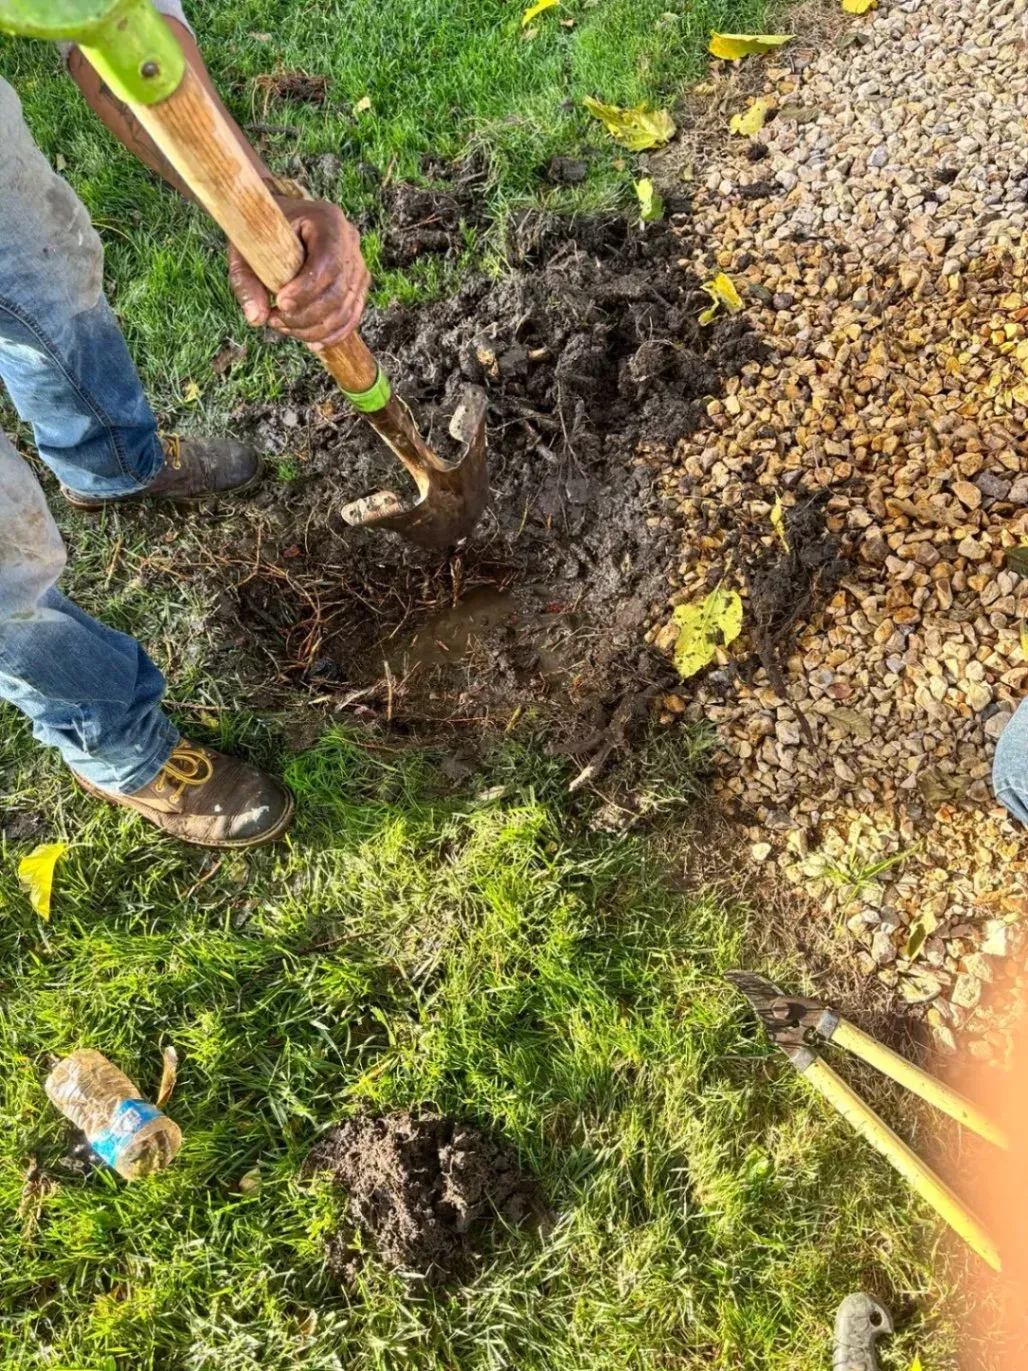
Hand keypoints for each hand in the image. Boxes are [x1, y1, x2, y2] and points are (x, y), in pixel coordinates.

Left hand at [228, 198, 369, 348]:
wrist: (278, 223)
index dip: (306, 290)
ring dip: (314, 328)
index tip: (279, 304)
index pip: (328, 263)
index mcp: (327, 220)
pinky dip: (332, 334)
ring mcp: (357, 264)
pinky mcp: (357, 285)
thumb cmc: (261, 232)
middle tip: (274, 320)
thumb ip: (246, 282)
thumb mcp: (245, 250)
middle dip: (307, 315)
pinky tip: (310, 342)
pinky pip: (352, 316)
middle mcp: (349, 240)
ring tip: (283, 326)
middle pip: (338, 292)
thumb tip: (256, 318)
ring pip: (346, 309)